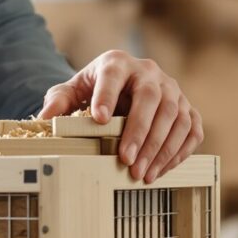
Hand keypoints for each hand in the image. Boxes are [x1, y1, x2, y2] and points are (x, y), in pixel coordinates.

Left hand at [38, 50, 202, 182]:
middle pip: (151, 99)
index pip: (114, 75)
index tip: (99, 119)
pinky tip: (161, 170)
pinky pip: (192, 129)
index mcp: (118, 63)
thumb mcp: (73, 90)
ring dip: (160, 148)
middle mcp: (150, 73)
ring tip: (142, 174)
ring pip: (176, 117)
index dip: (107, 96)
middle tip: (126, 160)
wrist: (121, 87)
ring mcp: (173, 90)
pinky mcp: (187, 108)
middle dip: (139, 132)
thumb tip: (45, 117)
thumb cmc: (95, 90)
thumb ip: (59, 100)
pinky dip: (180, 151)